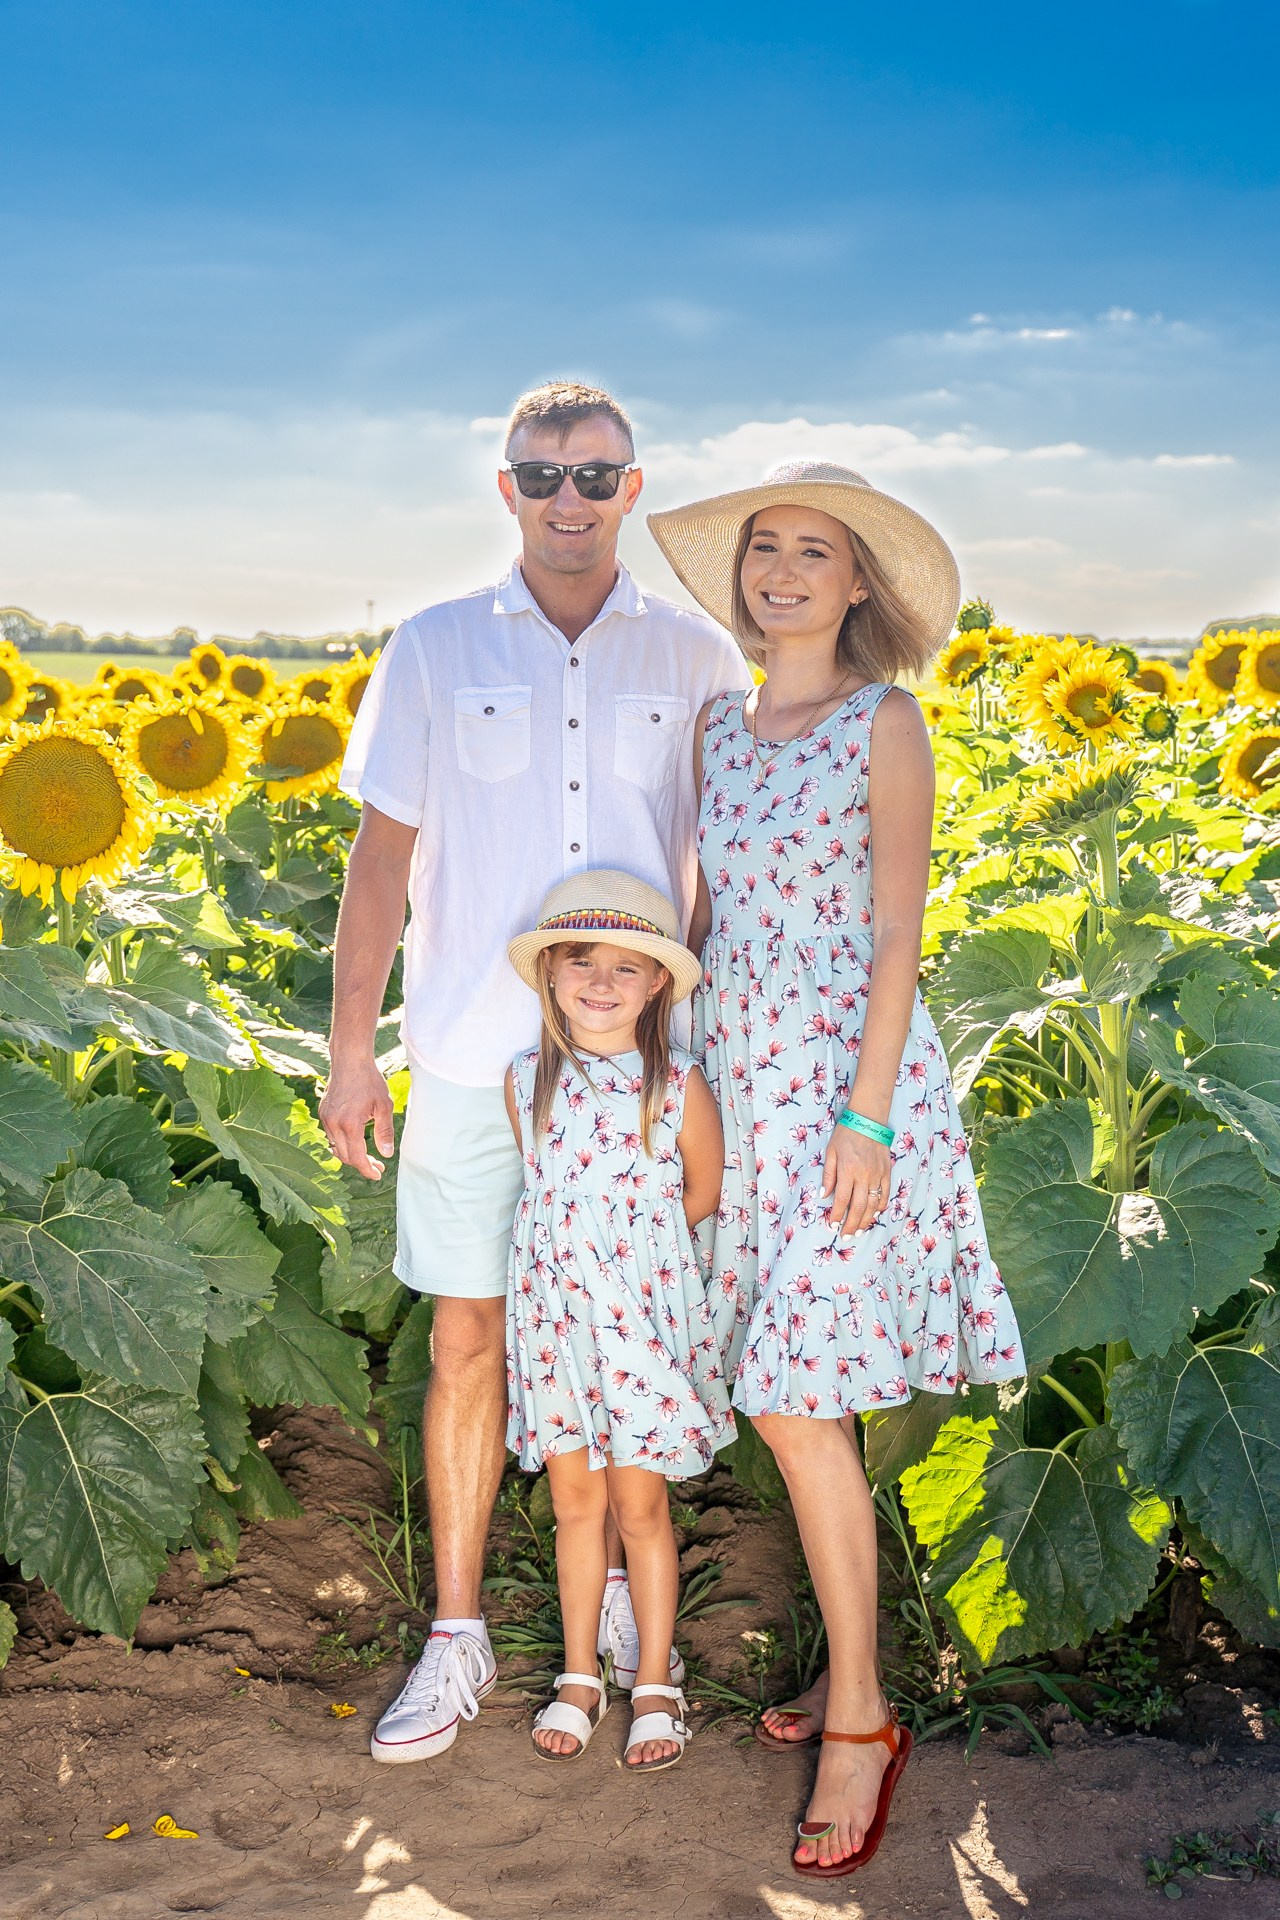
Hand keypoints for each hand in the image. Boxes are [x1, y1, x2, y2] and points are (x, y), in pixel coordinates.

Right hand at [318, 1059, 394, 1180]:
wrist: (350, 1061)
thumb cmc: (369, 1081)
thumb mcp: (384, 1106)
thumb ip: (384, 1132)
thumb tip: (386, 1154)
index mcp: (349, 1124)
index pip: (356, 1158)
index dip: (367, 1170)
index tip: (378, 1175)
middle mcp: (333, 1124)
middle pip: (345, 1156)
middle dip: (361, 1164)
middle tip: (378, 1165)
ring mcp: (326, 1118)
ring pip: (336, 1148)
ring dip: (351, 1154)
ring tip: (368, 1155)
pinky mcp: (323, 1113)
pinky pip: (331, 1136)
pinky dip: (343, 1143)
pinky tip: (356, 1139)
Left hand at [822, 1122, 889, 1238]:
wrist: (868, 1119)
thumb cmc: (845, 1134)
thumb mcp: (830, 1152)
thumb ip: (828, 1175)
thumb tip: (824, 1195)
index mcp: (847, 1170)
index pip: (841, 1200)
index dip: (837, 1215)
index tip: (832, 1225)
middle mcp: (864, 1175)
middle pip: (859, 1207)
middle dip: (851, 1224)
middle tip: (845, 1236)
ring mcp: (878, 1175)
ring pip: (873, 1205)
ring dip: (866, 1220)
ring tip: (858, 1231)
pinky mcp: (887, 1172)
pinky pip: (885, 1194)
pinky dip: (880, 1207)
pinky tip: (874, 1214)